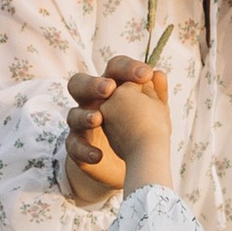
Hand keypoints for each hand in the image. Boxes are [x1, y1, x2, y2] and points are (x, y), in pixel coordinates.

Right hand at [64, 57, 169, 200]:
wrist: (130, 162)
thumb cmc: (139, 129)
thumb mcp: (151, 112)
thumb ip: (154, 94)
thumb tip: (159, 74)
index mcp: (111, 86)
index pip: (114, 68)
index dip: (127, 68)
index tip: (146, 75)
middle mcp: (91, 101)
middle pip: (79, 83)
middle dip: (93, 84)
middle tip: (110, 89)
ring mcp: (81, 124)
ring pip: (72, 115)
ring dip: (85, 116)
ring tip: (98, 119)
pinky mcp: (76, 146)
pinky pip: (72, 145)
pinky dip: (84, 150)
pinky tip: (98, 155)